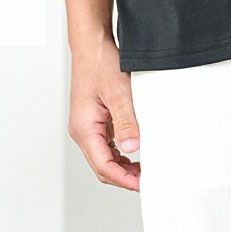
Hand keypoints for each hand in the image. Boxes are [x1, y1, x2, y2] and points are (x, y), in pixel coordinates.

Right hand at [68, 37, 140, 191]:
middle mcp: (82, 131)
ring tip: (144, 172)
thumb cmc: (100, 63)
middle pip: (103, 168)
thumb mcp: (119, 93)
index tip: (142, 186)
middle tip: (147, 182)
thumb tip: (132, 147)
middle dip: (124, 179)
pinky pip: (107, 149)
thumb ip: (126, 122)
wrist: (92, 45)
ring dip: (123, 170)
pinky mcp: (95, 124)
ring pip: (105, 160)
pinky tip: (135, 158)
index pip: (104, 166)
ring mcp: (88, 128)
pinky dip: (121, 158)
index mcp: (84, 128)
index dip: (124, 180)